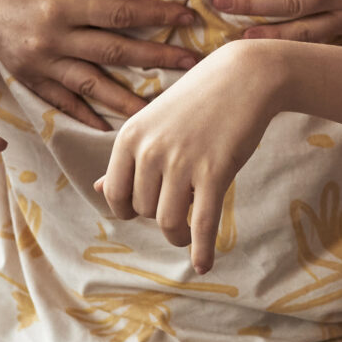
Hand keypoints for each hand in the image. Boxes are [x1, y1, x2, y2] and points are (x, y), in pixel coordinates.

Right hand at [0, 0, 199, 127]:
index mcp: (56, 7)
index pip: (117, 14)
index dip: (155, 15)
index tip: (188, 17)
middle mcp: (50, 40)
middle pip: (113, 53)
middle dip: (156, 58)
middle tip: (192, 65)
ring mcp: (38, 64)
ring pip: (92, 86)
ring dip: (128, 99)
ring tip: (160, 110)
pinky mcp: (28, 77)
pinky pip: (61, 101)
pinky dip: (85, 115)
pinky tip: (110, 126)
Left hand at [97, 41, 285, 271]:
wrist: (244, 77)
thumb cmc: (197, 100)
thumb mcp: (153, 123)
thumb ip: (126, 158)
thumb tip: (97, 187)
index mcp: (129, 137)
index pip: (114, 194)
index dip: (129, 209)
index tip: (148, 207)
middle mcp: (150, 150)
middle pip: (144, 210)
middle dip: (159, 217)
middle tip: (178, 211)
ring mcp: (182, 161)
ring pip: (168, 221)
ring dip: (178, 236)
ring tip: (187, 235)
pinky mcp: (215, 171)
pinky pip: (202, 223)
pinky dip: (202, 249)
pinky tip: (204, 264)